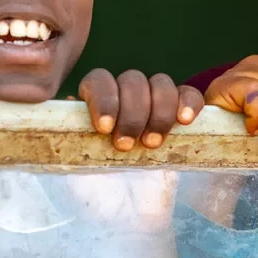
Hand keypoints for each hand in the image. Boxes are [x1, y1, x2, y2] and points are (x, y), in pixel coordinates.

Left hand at [78, 69, 203, 151]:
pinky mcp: (181, 104)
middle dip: (131, 113)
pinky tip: (185, 120)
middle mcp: (127, 88)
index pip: (100, 80)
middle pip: (132, 81)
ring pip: (161, 83)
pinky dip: (188, 103)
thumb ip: (74, 130)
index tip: (104, 127)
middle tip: (126, 144)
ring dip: (159, 112)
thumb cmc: (100, 160)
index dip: (103, 100)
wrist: (130, 177)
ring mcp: (156, 93)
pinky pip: (188, 93)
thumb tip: (68, 110)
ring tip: (152, 142)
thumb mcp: (82, 148)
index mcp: (99, 93)